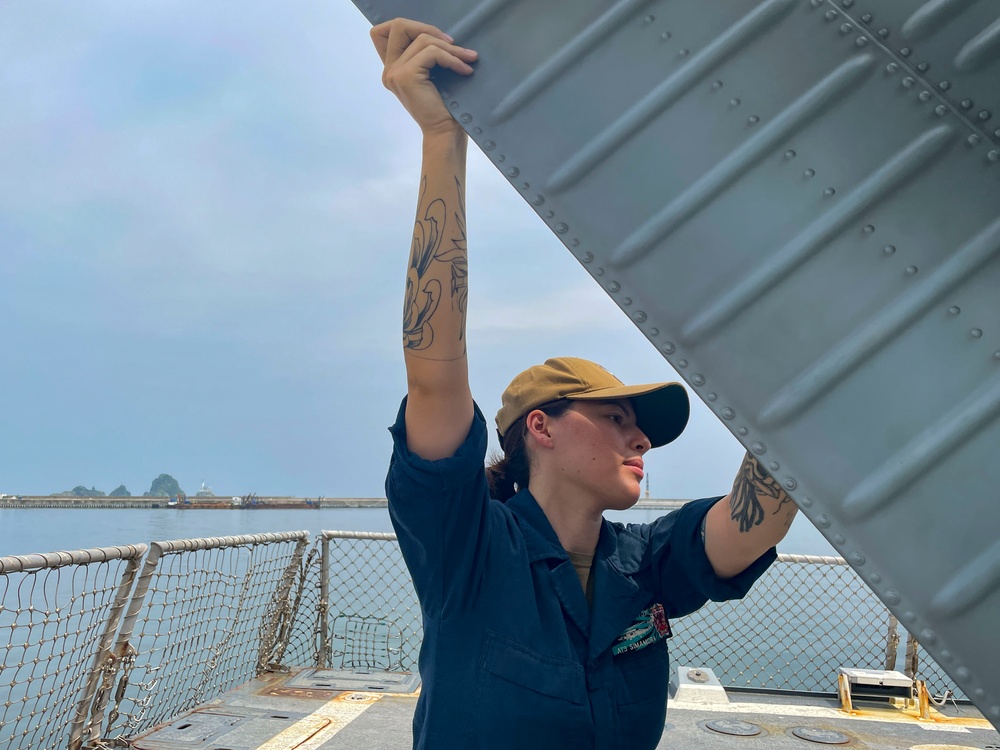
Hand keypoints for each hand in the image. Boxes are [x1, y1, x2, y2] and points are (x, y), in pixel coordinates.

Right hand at [371, 18, 477, 136]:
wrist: (445, 133)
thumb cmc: (444, 107)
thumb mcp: (432, 75)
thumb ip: (424, 56)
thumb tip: (439, 34)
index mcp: (392, 69)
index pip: (382, 32)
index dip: (409, 27)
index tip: (436, 41)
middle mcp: (389, 70)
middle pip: (399, 26)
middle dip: (429, 28)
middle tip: (453, 44)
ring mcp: (394, 72)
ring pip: (423, 39)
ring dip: (450, 48)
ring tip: (468, 59)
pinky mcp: (406, 75)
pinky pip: (432, 52)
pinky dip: (452, 58)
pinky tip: (465, 70)